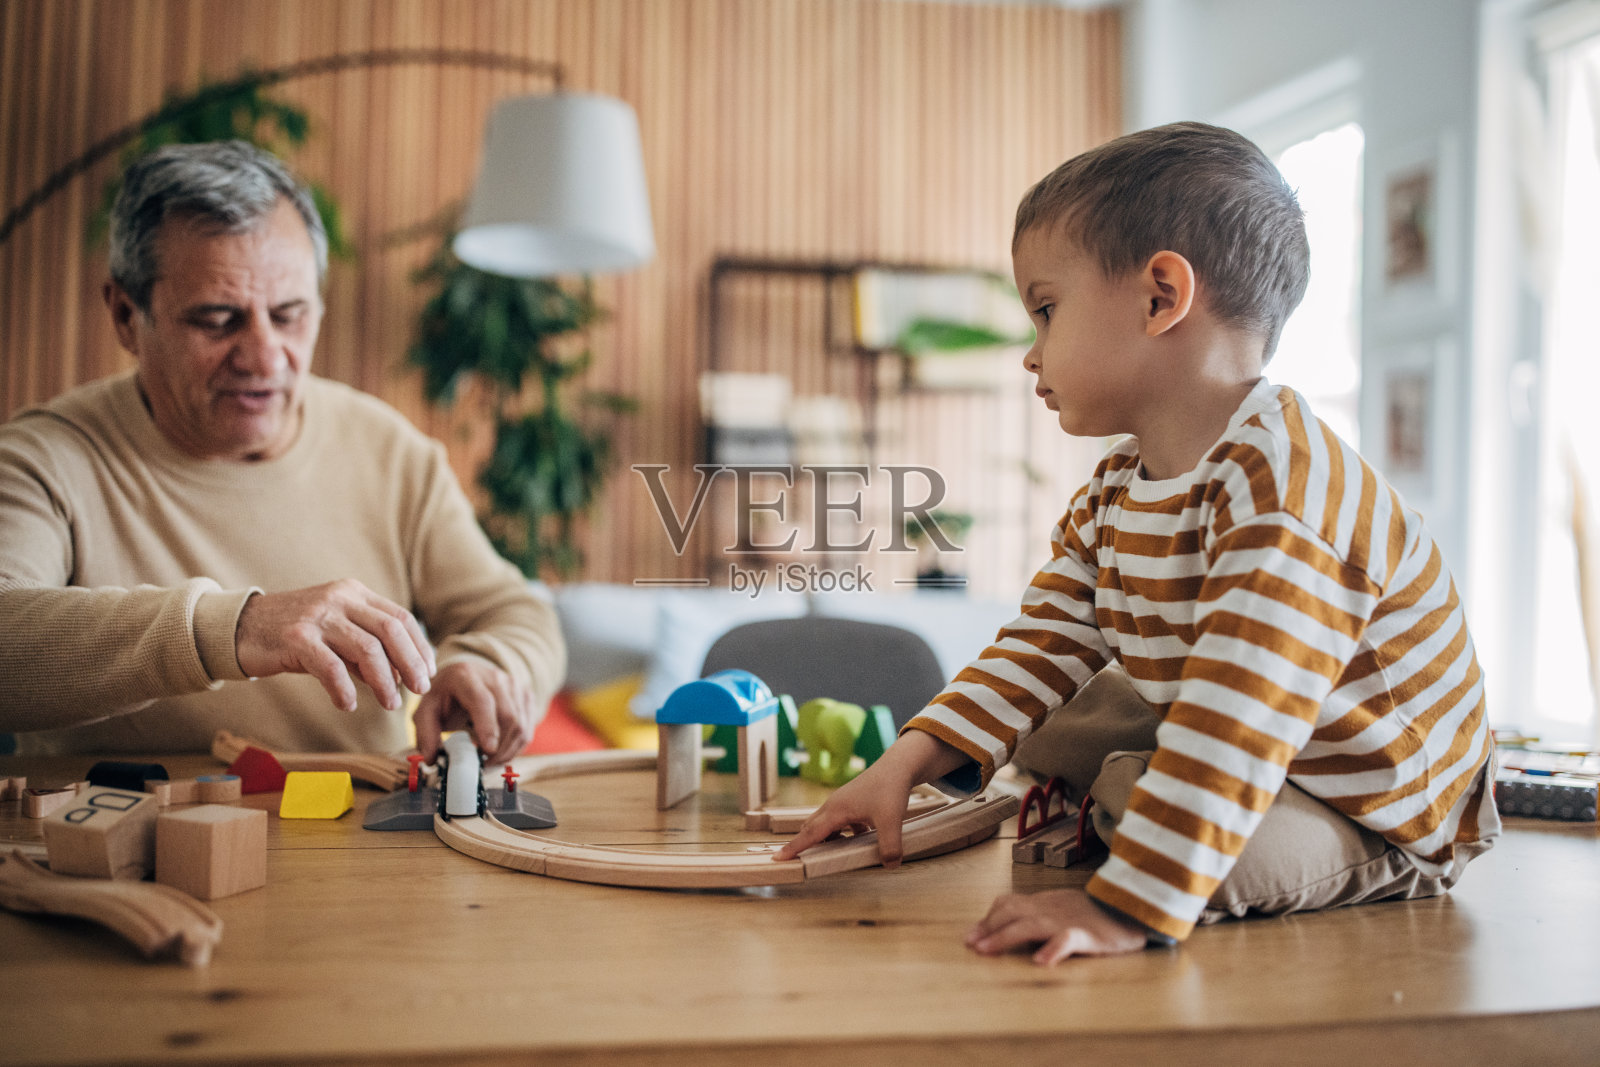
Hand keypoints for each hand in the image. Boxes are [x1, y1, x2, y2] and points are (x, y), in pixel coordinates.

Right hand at [235, 580, 435, 712]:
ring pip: (366, 648)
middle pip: (390, 629)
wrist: (241, 626)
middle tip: (419, 690)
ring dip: (383, 680)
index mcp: (354, 593)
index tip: (428, 672)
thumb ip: (364, 648)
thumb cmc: (295, 633)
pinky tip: (348, 704)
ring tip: (390, 704)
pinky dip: (344, 688)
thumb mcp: (335, 632)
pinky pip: (330, 666)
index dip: (419, 646)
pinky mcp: (296, 637)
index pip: (400, 617)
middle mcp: (340, 598)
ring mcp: (318, 615)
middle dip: (410, 662)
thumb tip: (398, 676)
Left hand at [412, 660, 536, 764]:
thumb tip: (432, 758)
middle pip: (508, 716)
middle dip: (499, 748)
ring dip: (508, 750)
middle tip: (483, 764)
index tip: (487, 750)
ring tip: (491, 760)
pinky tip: (502, 751)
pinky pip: (528, 726)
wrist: (466, 678)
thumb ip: (425, 733)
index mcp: (465, 676)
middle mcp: (494, 677)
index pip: (483, 701)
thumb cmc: (446, 696)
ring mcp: (514, 685)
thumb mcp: (427, 710)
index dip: (488, 726)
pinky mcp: (525, 694)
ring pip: (521, 724)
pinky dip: (517, 745)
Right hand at [775, 730, 969, 867]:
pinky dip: (844, 833)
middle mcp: (834, 806)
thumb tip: (889, 865)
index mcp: (836, 810)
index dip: (794, 847)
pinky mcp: (851, 802)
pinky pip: (840, 822)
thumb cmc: (890, 789)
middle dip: (805, 844)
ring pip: (826, 825)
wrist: (898, 767)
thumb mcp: (892, 821)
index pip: (810, 834)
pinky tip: (863, 837)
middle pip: (812, 828)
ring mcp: (842, 803)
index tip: (777, 858)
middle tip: (801, 861)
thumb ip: (889, 846)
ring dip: (827, 840)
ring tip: (835, 854)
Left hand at [966, 888, 1145, 964]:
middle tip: (970, 945)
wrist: (1135, 910)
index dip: (988, 918)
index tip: (970, 935)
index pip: (1009, 904)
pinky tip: (1040, 962)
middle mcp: (1051, 908)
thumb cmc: (1098, 915)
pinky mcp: (1089, 934)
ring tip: (987, 951)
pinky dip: (1053, 949)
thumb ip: (1040, 916)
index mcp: (1045, 902)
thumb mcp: (1063, 909)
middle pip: (1011, 912)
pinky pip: (1067, 939)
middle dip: (988, 928)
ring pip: (1030, 925)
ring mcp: (1068, 919)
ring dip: (1005, 937)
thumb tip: (1011, 932)